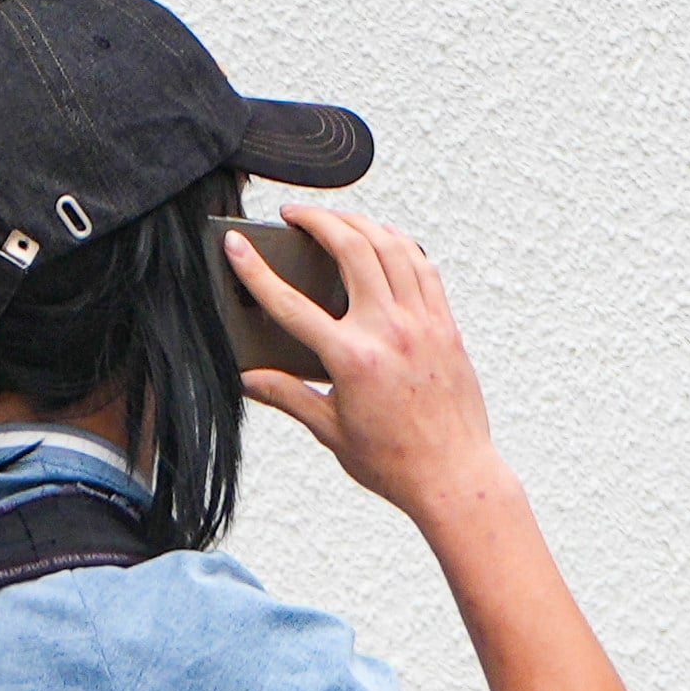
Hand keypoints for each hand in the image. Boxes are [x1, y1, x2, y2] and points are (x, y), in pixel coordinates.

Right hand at [224, 206, 503, 522]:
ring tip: (336, 220)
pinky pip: (422, 266)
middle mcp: (388, 331)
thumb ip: (287, 395)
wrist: (454, 475)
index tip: (236, 246)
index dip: (255, 271)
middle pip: (350, 249)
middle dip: (318, 220)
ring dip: (359, 223)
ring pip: (390, 246)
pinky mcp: (445, 325)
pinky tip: (383, 241)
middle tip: (294, 214)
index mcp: (351, 359)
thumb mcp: (329, 430)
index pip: (290, 303)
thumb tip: (246, 378)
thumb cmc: (393, 462)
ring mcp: (422, 323)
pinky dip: (399, 244)